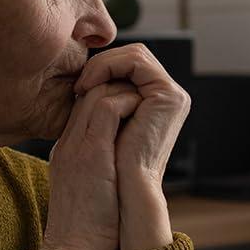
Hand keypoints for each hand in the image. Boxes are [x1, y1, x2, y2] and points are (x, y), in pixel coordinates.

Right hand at [41, 79, 143, 249]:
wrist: (74, 248)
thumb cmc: (88, 228)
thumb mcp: (88, 190)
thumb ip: (98, 170)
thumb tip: (122, 163)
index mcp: (67, 150)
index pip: (83, 106)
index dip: (108, 97)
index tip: (131, 104)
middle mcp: (68, 142)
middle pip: (88, 92)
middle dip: (118, 87)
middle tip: (142, 97)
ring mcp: (77, 144)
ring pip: (96, 93)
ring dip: (125, 93)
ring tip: (145, 103)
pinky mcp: (92, 152)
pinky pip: (108, 107)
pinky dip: (128, 103)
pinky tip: (143, 111)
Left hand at [73, 44, 191, 196]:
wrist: (124, 194)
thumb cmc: (110, 170)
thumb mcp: (104, 129)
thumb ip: (104, 103)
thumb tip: (89, 82)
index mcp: (157, 106)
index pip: (129, 67)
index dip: (102, 69)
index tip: (78, 90)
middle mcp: (168, 99)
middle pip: (133, 56)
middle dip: (102, 63)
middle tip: (79, 85)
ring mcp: (172, 96)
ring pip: (134, 54)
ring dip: (103, 64)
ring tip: (83, 85)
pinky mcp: (169, 96)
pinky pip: (136, 61)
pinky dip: (109, 65)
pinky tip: (90, 85)